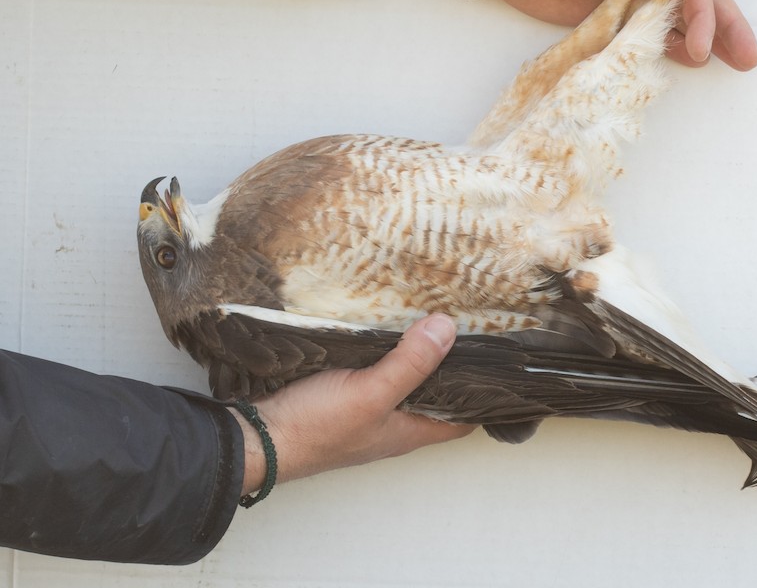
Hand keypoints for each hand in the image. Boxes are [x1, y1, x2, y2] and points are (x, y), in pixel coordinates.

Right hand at [232, 314, 473, 490]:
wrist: (257, 440)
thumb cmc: (315, 428)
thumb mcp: (371, 393)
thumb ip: (411, 364)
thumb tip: (448, 329)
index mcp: (410, 430)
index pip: (464, 416)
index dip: (485, 392)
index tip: (499, 357)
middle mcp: (394, 425)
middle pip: (436, 395)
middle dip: (451, 366)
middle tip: (468, 325)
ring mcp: (367, 413)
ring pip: (405, 383)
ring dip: (418, 357)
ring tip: (432, 317)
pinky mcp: (342, 399)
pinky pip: (375, 375)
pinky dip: (385, 354)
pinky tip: (384, 330)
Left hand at [388, 0, 756, 70]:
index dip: (706, 15)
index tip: (703, 46)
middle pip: (695, 0)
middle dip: (723, 28)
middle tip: (749, 59)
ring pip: (672, 20)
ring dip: (699, 41)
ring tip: (725, 65)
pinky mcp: (601, 15)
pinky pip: (638, 35)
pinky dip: (661, 48)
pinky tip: (681, 62)